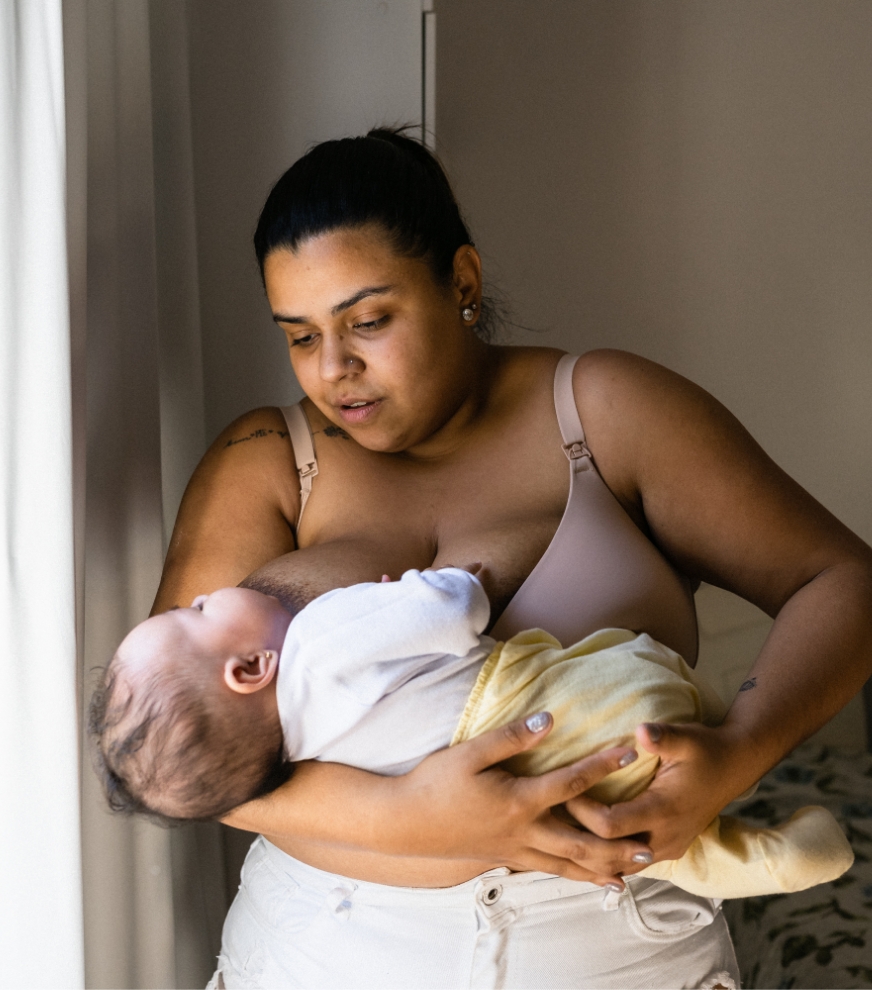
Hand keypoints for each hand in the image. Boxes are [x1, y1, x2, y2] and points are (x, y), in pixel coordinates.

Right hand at [388, 712, 653, 886]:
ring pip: (569, 864)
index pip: (571, 784)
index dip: (602, 767)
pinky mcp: (506, 858)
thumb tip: (550, 719)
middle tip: (651, 842)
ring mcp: (516, 849)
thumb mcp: (471, 752)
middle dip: (617, 841)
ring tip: (634, 870)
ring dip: (604, 867)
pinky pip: (550, 871)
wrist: (404, 822)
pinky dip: (576, 876)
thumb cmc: (435, 782)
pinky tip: (593, 880)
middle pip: (581, 840)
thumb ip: (513, 736)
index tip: (631, 753)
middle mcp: (524, 831)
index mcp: (518, 800)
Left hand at [565, 721, 748, 865]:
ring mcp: (667, 848)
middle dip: (578, 835)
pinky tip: (584, 844)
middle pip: (609, 853)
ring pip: (619, 865)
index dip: (582, 811)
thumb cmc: (705, 749)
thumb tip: (641, 731)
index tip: (563, 790)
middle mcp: (665, 838)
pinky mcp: (667, 848)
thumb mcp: (686, 737)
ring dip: (591, 851)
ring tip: (560, 831)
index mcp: (664, 811)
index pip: (610, 825)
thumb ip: (662, 737)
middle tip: (551, 814)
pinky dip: (607, 856)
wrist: (735, 766)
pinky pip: (630, 863)